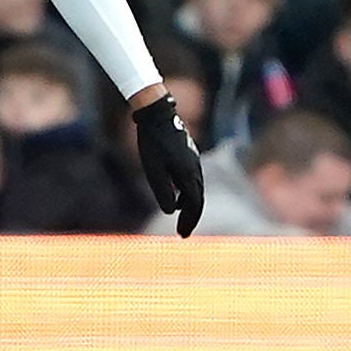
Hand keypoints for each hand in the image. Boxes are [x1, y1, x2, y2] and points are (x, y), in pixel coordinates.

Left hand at [132, 94, 204, 236]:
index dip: (189, 222)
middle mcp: (196, 170)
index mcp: (189, 175)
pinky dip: (187, 193)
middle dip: (191, 218)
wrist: (157, 115)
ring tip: (180, 218)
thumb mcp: (153, 170)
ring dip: (189, 206)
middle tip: (183, 234)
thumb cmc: (152, 142)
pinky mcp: (189, 156)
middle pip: (198, 200)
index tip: (182, 235)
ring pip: (196, 190)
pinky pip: (191, 180)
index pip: (194, 205)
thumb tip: (171, 211)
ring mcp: (194, 162)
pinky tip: (177, 196)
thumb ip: (162, 191)